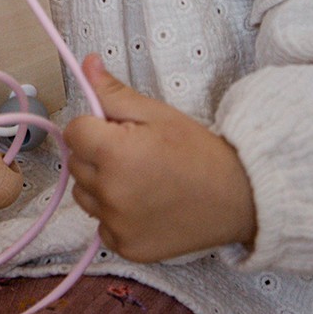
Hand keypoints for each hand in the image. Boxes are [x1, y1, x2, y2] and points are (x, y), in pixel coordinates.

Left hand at [64, 54, 256, 262]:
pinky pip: (101, 225)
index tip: (117, 129)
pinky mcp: (127, 248)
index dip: (93, 125)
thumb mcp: (155, 113)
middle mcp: (110, 193)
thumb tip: (86, 64)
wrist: (239, 197)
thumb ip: (113, 92)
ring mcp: (117, 225)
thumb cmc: (198, 151)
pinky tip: (144, 204)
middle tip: (133, 152)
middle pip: (76, 163)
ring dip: (101, 184)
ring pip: (84, 194)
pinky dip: (114, 214)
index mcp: (114, 154)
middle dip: (96, 152)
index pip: (73, 131)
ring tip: (139, 178)